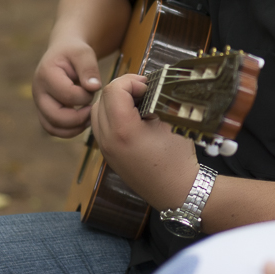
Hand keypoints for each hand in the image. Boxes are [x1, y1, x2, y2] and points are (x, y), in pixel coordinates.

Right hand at [32, 38, 102, 136]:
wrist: (63, 53)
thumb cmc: (75, 53)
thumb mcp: (84, 53)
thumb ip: (89, 69)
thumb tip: (94, 87)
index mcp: (46, 75)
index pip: (68, 95)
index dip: (86, 96)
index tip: (94, 88)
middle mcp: (38, 92)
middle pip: (56, 117)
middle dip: (79, 116)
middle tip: (93, 108)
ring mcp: (39, 104)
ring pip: (53, 127)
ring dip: (74, 127)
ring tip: (89, 115)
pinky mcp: (44, 112)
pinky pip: (53, 129)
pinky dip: (69, 130)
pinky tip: (83, 120)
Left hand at [90, 74, 198, 206]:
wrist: (176, 192)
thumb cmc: (177, 159)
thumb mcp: (170, 123)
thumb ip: (155, 101)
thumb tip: (147, 87)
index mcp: (123, 130)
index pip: (114, 90)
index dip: (132, 82)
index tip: (149, 87)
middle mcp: (108, 140)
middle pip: (101, 99)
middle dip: (122, 89)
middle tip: (144, 92)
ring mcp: (105, 149)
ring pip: (96, 112)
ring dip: (114, 102)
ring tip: (138, 105)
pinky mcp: (108, 155)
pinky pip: (100, 127)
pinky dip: (112, 116)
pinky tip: (133, 119)